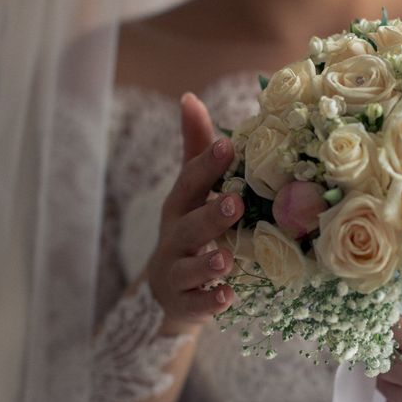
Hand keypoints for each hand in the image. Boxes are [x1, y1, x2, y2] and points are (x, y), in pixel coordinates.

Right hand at [147, 93, 243, 334]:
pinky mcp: (182, 302)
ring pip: (188, 267)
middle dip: (209, 215)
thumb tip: (189, 97)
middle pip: (188, 225)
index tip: (228, 146)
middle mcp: (174, 236)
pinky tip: (227, 299)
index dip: (206, 164)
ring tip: (225, 261)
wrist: (167, 288)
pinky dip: (209, 303)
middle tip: (233, 203)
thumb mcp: (189, 191)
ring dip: (206, 263)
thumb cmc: (188, 228)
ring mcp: (175, 271)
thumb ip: (193, 149)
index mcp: (179, 206)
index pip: (189, 182)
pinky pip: (194, 304)